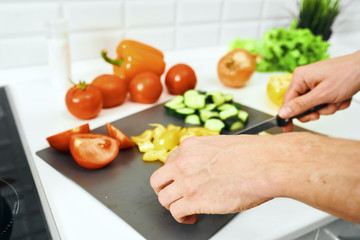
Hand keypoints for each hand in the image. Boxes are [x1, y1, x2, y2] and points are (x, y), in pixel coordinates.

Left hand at [150, 133, 359, 223]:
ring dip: (173, 206)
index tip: (180, 181)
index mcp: (190, 146)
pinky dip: (182, 217)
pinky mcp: (194, 200)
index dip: (174, 175)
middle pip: (158, 180)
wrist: (265, 164)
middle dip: (164, 190)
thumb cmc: (253, 154)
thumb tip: (207, 167)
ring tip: (185, 209)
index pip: (169, 162)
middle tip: (174, 196)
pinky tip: (191, 217)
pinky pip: (176, 212)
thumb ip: (207, 155)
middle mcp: (184, 162)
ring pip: (164, 198)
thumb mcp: (222, 145)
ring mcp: (186, 181)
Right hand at [279, 51, 359, 131]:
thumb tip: (282, 112)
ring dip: (328, 107)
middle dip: (317, 110)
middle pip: (301, 105)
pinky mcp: (324, 86)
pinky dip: (334, 103)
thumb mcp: (322, 95)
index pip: (287, 102)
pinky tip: (341, 97)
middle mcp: (305, 79)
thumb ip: (301, 105)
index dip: (289, 116)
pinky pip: (324, 102)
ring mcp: (315, 83)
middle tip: (324, 109)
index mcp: (299, 78)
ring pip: (315, 106)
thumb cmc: (347, 75)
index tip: (288, 129)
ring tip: (337, 99)